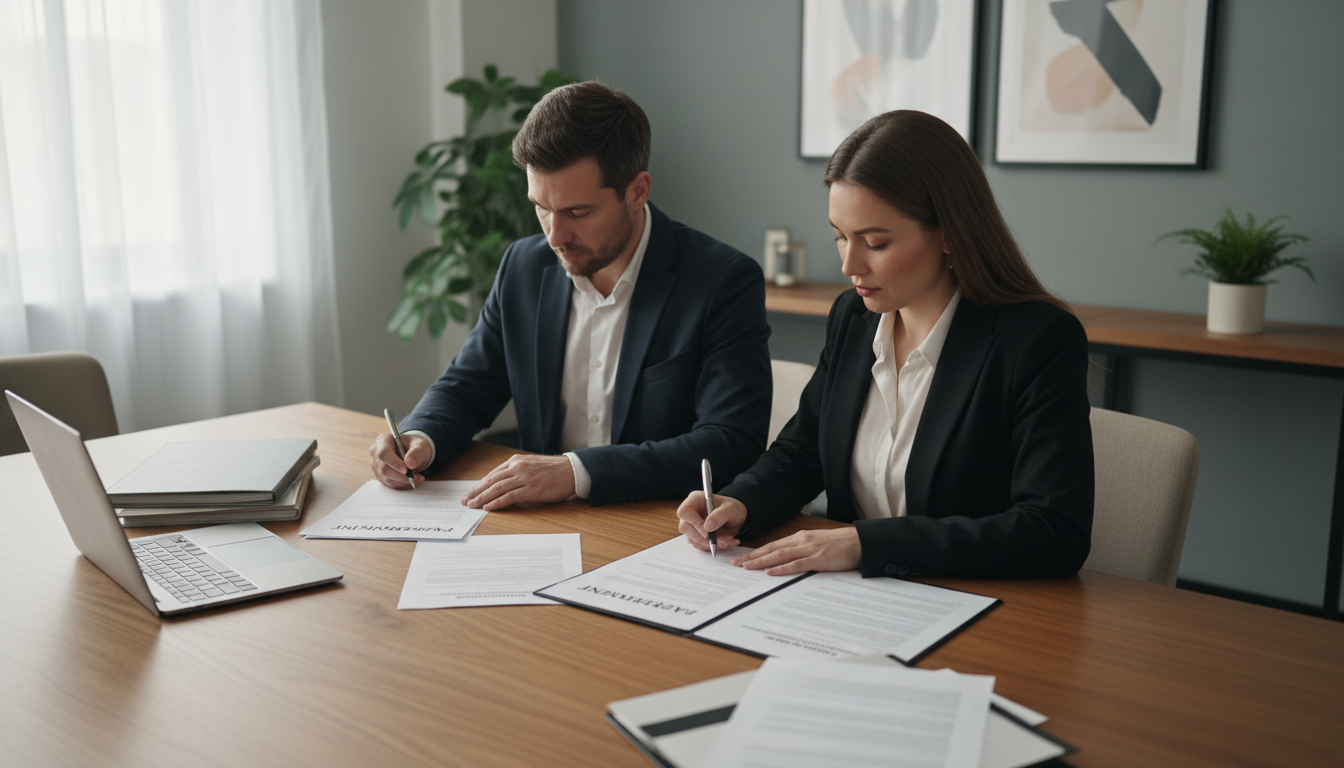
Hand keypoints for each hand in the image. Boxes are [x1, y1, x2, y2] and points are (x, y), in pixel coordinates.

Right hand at [369, 432, 430, 488]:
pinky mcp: (380, 475)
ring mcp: (376, 465)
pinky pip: (390, 484)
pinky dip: (402, 484)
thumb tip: (410, 463)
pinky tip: (412, 480)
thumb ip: (417, 453)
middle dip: (402, 476)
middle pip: (384, 468)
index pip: (383, 453)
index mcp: (383, 440)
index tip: (406, 470)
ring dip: (404, 481)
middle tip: (417, 477)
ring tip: (418, 478)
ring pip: (387, 478)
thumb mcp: (421, 446)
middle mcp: (376, 452)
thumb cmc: (416, 447)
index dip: (394, 463)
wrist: (414, 454)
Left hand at [462, 454, 576, 510]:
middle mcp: (517, 467)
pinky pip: (509, 497)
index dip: (480, 484)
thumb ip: (518, 472)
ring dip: (482, 498)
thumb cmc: (555, 470)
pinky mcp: (530, 490)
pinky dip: (496, 502)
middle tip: (465, 500)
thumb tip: (505, 485)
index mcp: (517, 461)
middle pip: (491, 481)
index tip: (472, 492)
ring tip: (472, 505)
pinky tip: (488, 507)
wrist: (572, 471)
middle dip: (476, 491)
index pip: (493, 474)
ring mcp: (524, 478)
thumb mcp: (532, 466)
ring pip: (497, 488)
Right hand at [676, 491, 746, 550]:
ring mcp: (691, 525)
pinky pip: (699, 545)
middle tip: (723, 541)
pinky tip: (725, 542)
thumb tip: (707, 527)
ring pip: (692, 539)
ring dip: (711, 544)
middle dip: (703, 539)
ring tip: (728, 540)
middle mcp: (690, 512)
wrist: (735, 517)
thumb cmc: (732, 508)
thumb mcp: (731, 509)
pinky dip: (712, 546)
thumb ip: (720, 515)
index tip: (708, 533)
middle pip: (685, 528)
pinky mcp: (695, 535)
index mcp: (695, 500)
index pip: (685, 512)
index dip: (694, 523)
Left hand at [732, 528, 860, 575]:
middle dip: (752, 557)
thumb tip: (787, 562)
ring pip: (780, 555)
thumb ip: (803, 552)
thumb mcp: (818, 545)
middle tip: (736, 564)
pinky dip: (782, 568)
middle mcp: (801, 541)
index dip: (757, 552)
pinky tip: (771, 572)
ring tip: (747, 568)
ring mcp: (809, 549)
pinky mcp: (818, 559)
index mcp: (801, 538)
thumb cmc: (841, 545)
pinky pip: (797, 564)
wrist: (860, 542)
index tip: (743, 558)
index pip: (773, 545)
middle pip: (771, 549)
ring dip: (762, 562)